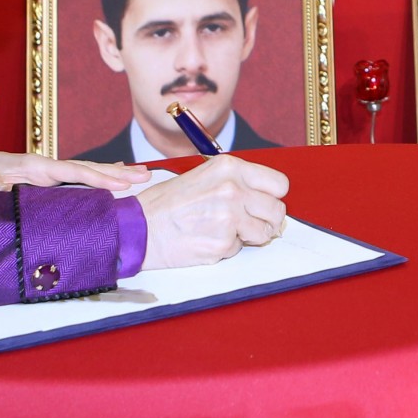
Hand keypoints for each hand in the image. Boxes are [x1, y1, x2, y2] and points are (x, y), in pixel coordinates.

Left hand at [0, 150, 148, 195]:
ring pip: (85, 173)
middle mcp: (45, 167)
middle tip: (146, 175)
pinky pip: (75, 179)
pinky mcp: (41, 180)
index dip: (100, 178)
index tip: (124, 183)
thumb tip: (15, 196)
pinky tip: (107, 177)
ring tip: (137, 174)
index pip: (75, 172)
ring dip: (111, 174)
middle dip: (117, 173)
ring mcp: (45, 173)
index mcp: (36, 166)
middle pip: (88, 169)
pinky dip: (94, 177)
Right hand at [137, 155, 289, 268]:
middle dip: (265, 219)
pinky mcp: (223, 243)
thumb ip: (235, 182)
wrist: (138, 228)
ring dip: (248, 236)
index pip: (279, 184)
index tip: (263, 203)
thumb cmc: (165, 204)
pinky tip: (206, 239)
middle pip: (277, 210)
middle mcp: (233, 189)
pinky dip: (226, 248)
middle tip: (246, 222)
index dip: (272, 196)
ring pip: (264, 233)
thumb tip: (263, 197)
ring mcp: (230, 217)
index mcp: (230, 167)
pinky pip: (239, 249)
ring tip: (223, 230)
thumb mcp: (203, 176)